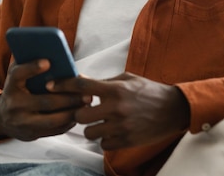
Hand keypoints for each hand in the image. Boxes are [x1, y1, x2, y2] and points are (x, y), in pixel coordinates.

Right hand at [0, 60, 91, 141]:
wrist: (2, 118)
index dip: (32, 67)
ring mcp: (22, 122)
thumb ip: (29, 65)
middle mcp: (15, 104)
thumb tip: (53, 53)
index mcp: (11, 84)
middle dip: (69, 97)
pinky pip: (53, 130)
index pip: (19, 74)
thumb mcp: (17, 76)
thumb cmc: (17, 90)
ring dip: (72, 112)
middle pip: (45, 101)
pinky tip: (78, 114)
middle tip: (87, 93)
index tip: (48, 61)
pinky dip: (68, 122)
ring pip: (52, 119)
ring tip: (86, 104)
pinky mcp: (31, 135)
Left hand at [50, 73, 189, 149]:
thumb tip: (79, 79)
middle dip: (79, 114)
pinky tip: (111, 131)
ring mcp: (121, 126)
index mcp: (115, 89)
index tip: (50, 86)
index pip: (81, 86)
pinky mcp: (126, 141)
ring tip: (100, 122)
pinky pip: (103, 144)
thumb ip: (103, 81)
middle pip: (80, 115)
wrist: (173, 109)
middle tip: (85, 111)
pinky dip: (104, 139)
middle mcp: (116, 108)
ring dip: (91, 128)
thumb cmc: (148, 91)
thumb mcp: (126, 79)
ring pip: (89, 133)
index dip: (63, 85)